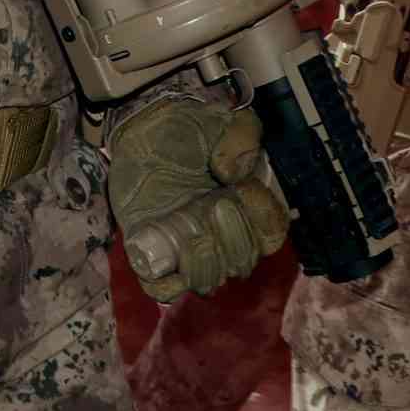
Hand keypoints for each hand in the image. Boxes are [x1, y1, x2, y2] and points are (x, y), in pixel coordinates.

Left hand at [105, 93, 290, 301]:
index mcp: (249, 211)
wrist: (139, 131)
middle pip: (243, 261)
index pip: (271, 232)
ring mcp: (189, 251)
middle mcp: (224, 238)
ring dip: (207, 262)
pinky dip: (172, 281)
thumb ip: (242, 137)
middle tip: (213, 206)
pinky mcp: (153, 257)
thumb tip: (232, 175)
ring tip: (194, 234)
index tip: (244, 190)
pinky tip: (172, 257)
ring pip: (210, 280)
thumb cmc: (185, 129)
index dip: (263, 218)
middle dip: (233, 239)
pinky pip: (165, 289)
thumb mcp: (222, 121)